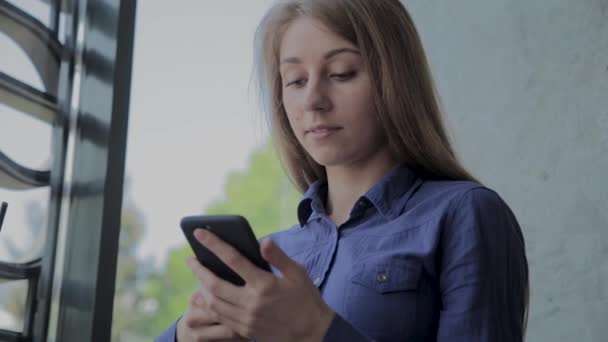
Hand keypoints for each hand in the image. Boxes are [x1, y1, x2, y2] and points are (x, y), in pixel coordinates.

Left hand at [186, 229, 334, 341]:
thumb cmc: (306, 299)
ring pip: (214, 303)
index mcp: (265, 284)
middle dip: (199, 270)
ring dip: (201, 288)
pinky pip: (220, 317)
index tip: (200, 233)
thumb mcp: (298, 274)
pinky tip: (207, 296)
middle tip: (190, 259)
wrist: (312, 333)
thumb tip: (263, 241)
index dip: (214, 244)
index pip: (233, 259)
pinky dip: (210, 305)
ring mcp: (247, 319)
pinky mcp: (245, 330)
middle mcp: (252, 302)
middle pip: (215, 284)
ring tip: (198, 276)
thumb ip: (278, 257)